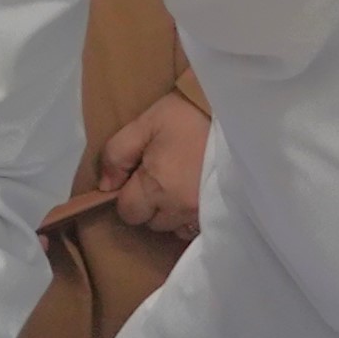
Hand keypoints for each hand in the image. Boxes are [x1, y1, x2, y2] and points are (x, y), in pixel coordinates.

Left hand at [88, 92, 207, 238]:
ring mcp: (202, 213)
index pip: (128, 212)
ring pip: (174, 228)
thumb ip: (117, 155)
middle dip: (149, 204)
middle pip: (152, 222)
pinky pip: (196, 227)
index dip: (127, 195)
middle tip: (159, 175)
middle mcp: (179, 207)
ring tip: (178, 186)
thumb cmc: (186, 114)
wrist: (233, 110)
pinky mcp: (221, 212)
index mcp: (156, 186)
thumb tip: (106, 186)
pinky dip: (190, 216)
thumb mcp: (145, 123)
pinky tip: (193, 195)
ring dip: (171, 212)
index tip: (138, 175)